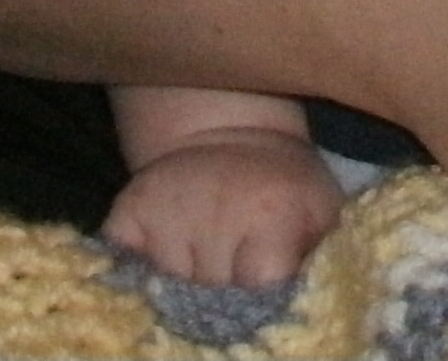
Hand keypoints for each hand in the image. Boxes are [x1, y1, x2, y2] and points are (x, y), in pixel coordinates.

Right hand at [105, 133, 345, 286]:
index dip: (266, 293)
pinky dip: (140, 276)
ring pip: (169, 290)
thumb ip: (320, 262)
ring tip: (206, 264)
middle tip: (237, 276)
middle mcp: (213, 210)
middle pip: (214, 294)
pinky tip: (167, 260)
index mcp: (271, 213)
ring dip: (185, 288)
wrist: (232, 134)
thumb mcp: (322, 215)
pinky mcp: (128, 211)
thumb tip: (310, 313)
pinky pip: (126, 268)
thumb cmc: (285, 189)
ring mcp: (165, 211)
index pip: (263, 283)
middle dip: (226, 297)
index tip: (268, 288)